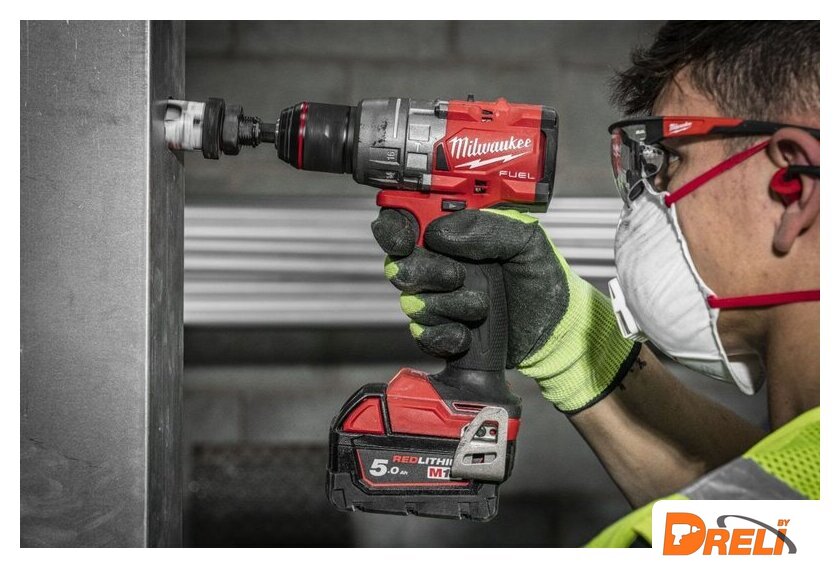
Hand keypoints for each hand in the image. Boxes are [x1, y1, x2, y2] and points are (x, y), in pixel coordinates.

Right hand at [372, 207, 639, 412]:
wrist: (556, 329)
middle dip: (423, 271)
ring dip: (446, 306)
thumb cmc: (542, 278)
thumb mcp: (526, 239)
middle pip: (399, 263)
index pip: (404, 220)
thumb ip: (487, 226)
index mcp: (453, 233)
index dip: (394, 228)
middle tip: (456, 275)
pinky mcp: (441, 333)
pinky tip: (467, 334)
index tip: (405, 240)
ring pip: (412, 301)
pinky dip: (443, 336)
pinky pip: (423, 336)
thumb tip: (440, 232)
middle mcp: (439, 264)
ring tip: (482, 306)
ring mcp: (438, 300)